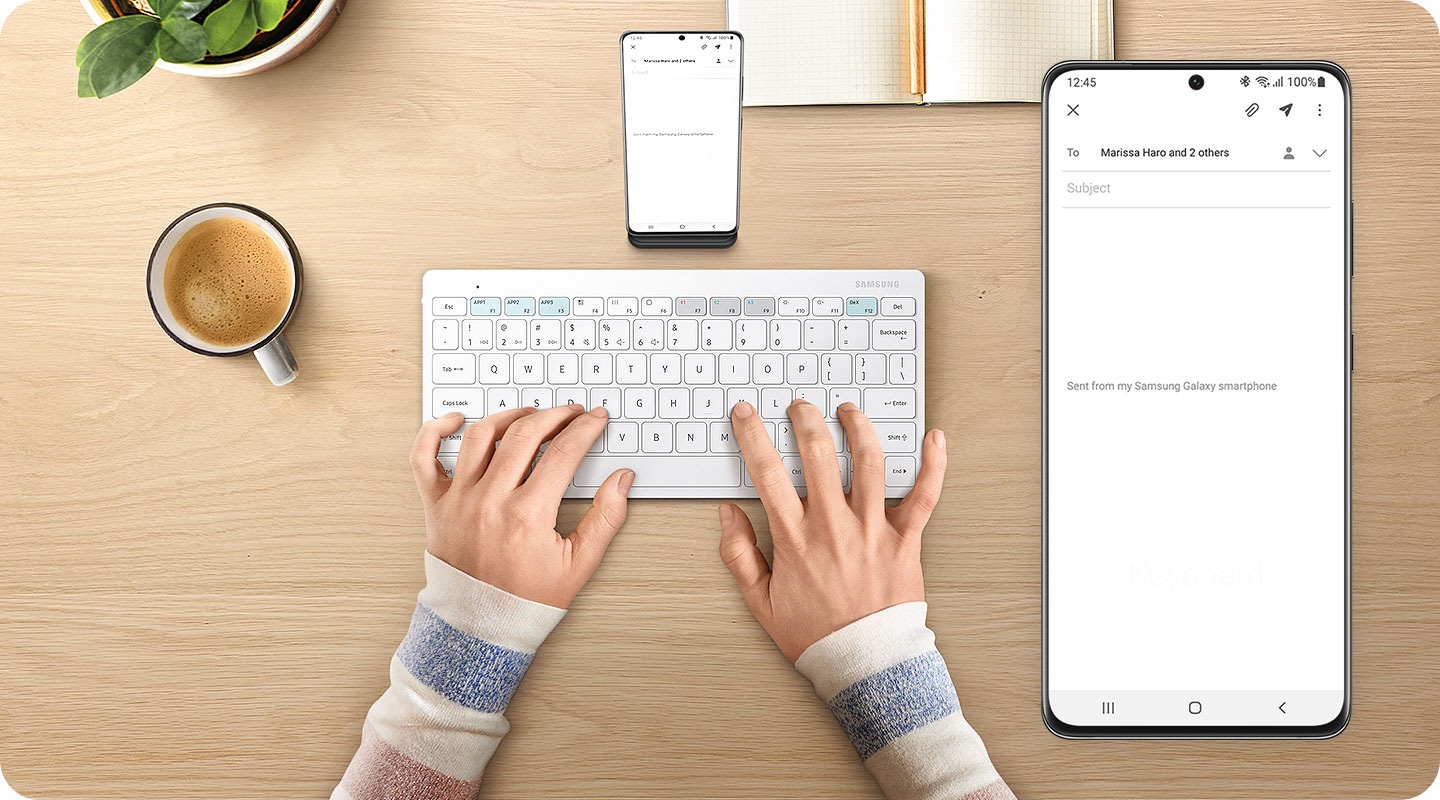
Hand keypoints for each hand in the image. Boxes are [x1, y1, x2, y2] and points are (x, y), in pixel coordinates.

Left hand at [411, 405, 634, 607]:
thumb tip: (622, 479)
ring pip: (481, 436)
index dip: (585, 429)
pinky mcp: (435, 505)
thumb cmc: (526, 600)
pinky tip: (457, 420)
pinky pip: (424, 457)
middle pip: (525, 434)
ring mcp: (459, 500)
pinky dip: (435, 431)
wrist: (480, 626)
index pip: (563, 453)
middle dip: (554, 415)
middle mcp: (490, 501)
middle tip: (570, 413)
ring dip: (509, 416)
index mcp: (527, 515)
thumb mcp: (579, 565)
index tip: (595, 419)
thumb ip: (606, 518)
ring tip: (529, 414)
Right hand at [718, 400, 945, 661]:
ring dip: (857, 427)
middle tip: (799, 407)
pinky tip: (934, 439)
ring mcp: (873, 529)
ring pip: (868, 462)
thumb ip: (739, 554)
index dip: (752, 435)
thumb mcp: (761, 601)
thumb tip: (727, 514)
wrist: (866, 663)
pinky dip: (933, 465)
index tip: (746, 415)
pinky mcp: (905, 539)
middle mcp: (834, 525)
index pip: (767, 472)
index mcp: (796, 538)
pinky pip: (924, 495)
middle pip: (818, 453)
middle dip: (805, 419)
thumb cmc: (816, 635)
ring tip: (848, 410)